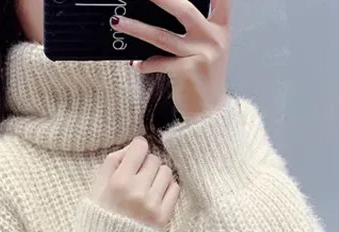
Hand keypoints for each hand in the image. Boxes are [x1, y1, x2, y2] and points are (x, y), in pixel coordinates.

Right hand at [90, 137, 180, 228]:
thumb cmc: (101, 217)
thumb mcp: (96, 187)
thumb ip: (112, 162)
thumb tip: (134, 146)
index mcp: (117, 182)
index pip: (140, 147)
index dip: (137, 149)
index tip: (135, 157)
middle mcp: (137, 191)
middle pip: (154, 159)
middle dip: (147, 164)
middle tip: (138, 177)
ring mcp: (152, 205)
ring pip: (166, 172)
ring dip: (158, 176)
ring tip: (147, 187)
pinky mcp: (163, 217)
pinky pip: (175, 188)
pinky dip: (167, 188)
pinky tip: (156, 195)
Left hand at [112, 0, 231, 121]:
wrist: (210, 114)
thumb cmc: (205, 80)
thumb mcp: (210, 50)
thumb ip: (198, 29)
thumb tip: (168, 10)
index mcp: (221, 29)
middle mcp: (213, 40)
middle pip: (184, 10)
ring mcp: (200, 55)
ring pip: (162, 36)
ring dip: (136, 28)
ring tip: (118, 22)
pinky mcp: (186, 72)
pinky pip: (158, 62)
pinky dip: (144, 63)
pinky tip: (136, 63)